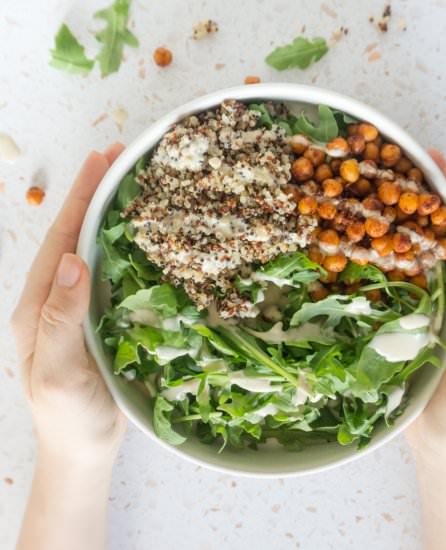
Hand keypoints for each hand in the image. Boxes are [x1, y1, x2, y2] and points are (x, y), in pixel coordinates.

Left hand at [11, 144, 126, 465]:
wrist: (82, 449)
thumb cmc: (69, 418)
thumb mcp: (59, 373)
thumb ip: (59, 320)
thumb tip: (72, 261)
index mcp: (37, 307)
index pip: (60, 241)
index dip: (80, 199)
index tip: (100, 162)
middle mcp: (55, 301)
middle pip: (74, 237)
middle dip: (94, 195)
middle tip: (118, 158)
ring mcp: (77, 309)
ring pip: (92, 252)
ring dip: (109, 216)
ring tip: (131, 185)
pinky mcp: (99, 320)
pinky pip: (110, 275)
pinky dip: (124, 248)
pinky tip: (142, 237)